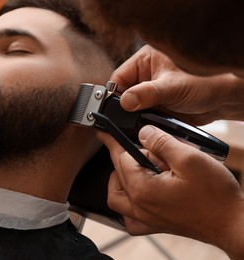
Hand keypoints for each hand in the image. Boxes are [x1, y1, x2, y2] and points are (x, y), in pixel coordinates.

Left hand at [97, 126, 243, 250]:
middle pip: (118, 175)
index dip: (119, 142)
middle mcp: (138, 206)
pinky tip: (138, 193)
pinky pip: (129, 216)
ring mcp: (145, 218)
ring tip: (138, 166)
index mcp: (142, 188)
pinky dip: (127, 203)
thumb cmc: (215, 196)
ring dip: (121, 179)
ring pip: (117, 197)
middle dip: (124, 157)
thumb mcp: (189, 159)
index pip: (120, 159)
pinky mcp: (154, 224)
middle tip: (137, 146)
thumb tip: (143, 133)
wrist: (231, 223)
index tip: (106, 133)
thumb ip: (161, 143)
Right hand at [112, 45, 243, 124]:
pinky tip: (142, 127)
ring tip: (135, 124)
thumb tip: (124, 102)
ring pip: (130, 107)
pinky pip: (140, 117)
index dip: (114, 93)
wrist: (222, 100)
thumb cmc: (204, 83)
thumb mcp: (173, 87)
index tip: (111, 108)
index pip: (119, 77)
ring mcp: (148, 93)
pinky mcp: (154, 107)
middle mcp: (144, 76)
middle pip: (122, 93)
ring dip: (132, 117)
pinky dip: (140, 123)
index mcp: (145, 61)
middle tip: (122, 119)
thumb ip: (147, 93)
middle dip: (122, 107)